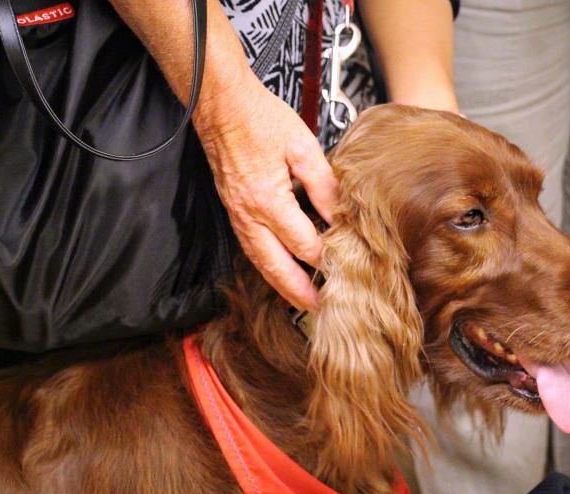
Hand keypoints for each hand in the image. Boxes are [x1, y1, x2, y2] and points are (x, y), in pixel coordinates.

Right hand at [195, 74, 337, 310]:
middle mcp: (248, 216)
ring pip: (261, 263)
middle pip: (277, 268)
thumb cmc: (260, 118)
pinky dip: (269, 267)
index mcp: (268, 201)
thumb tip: (342, 217)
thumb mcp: (303, 148)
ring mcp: (237, 216)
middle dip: (300, 293)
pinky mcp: (233, 211)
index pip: (305, 244)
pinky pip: (252, 249)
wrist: (220, 104)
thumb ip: (325, 187)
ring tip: (304, 302)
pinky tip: (283, 273)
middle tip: (323, 312)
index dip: (328, 260)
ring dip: (283, 286)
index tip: (349, 271)